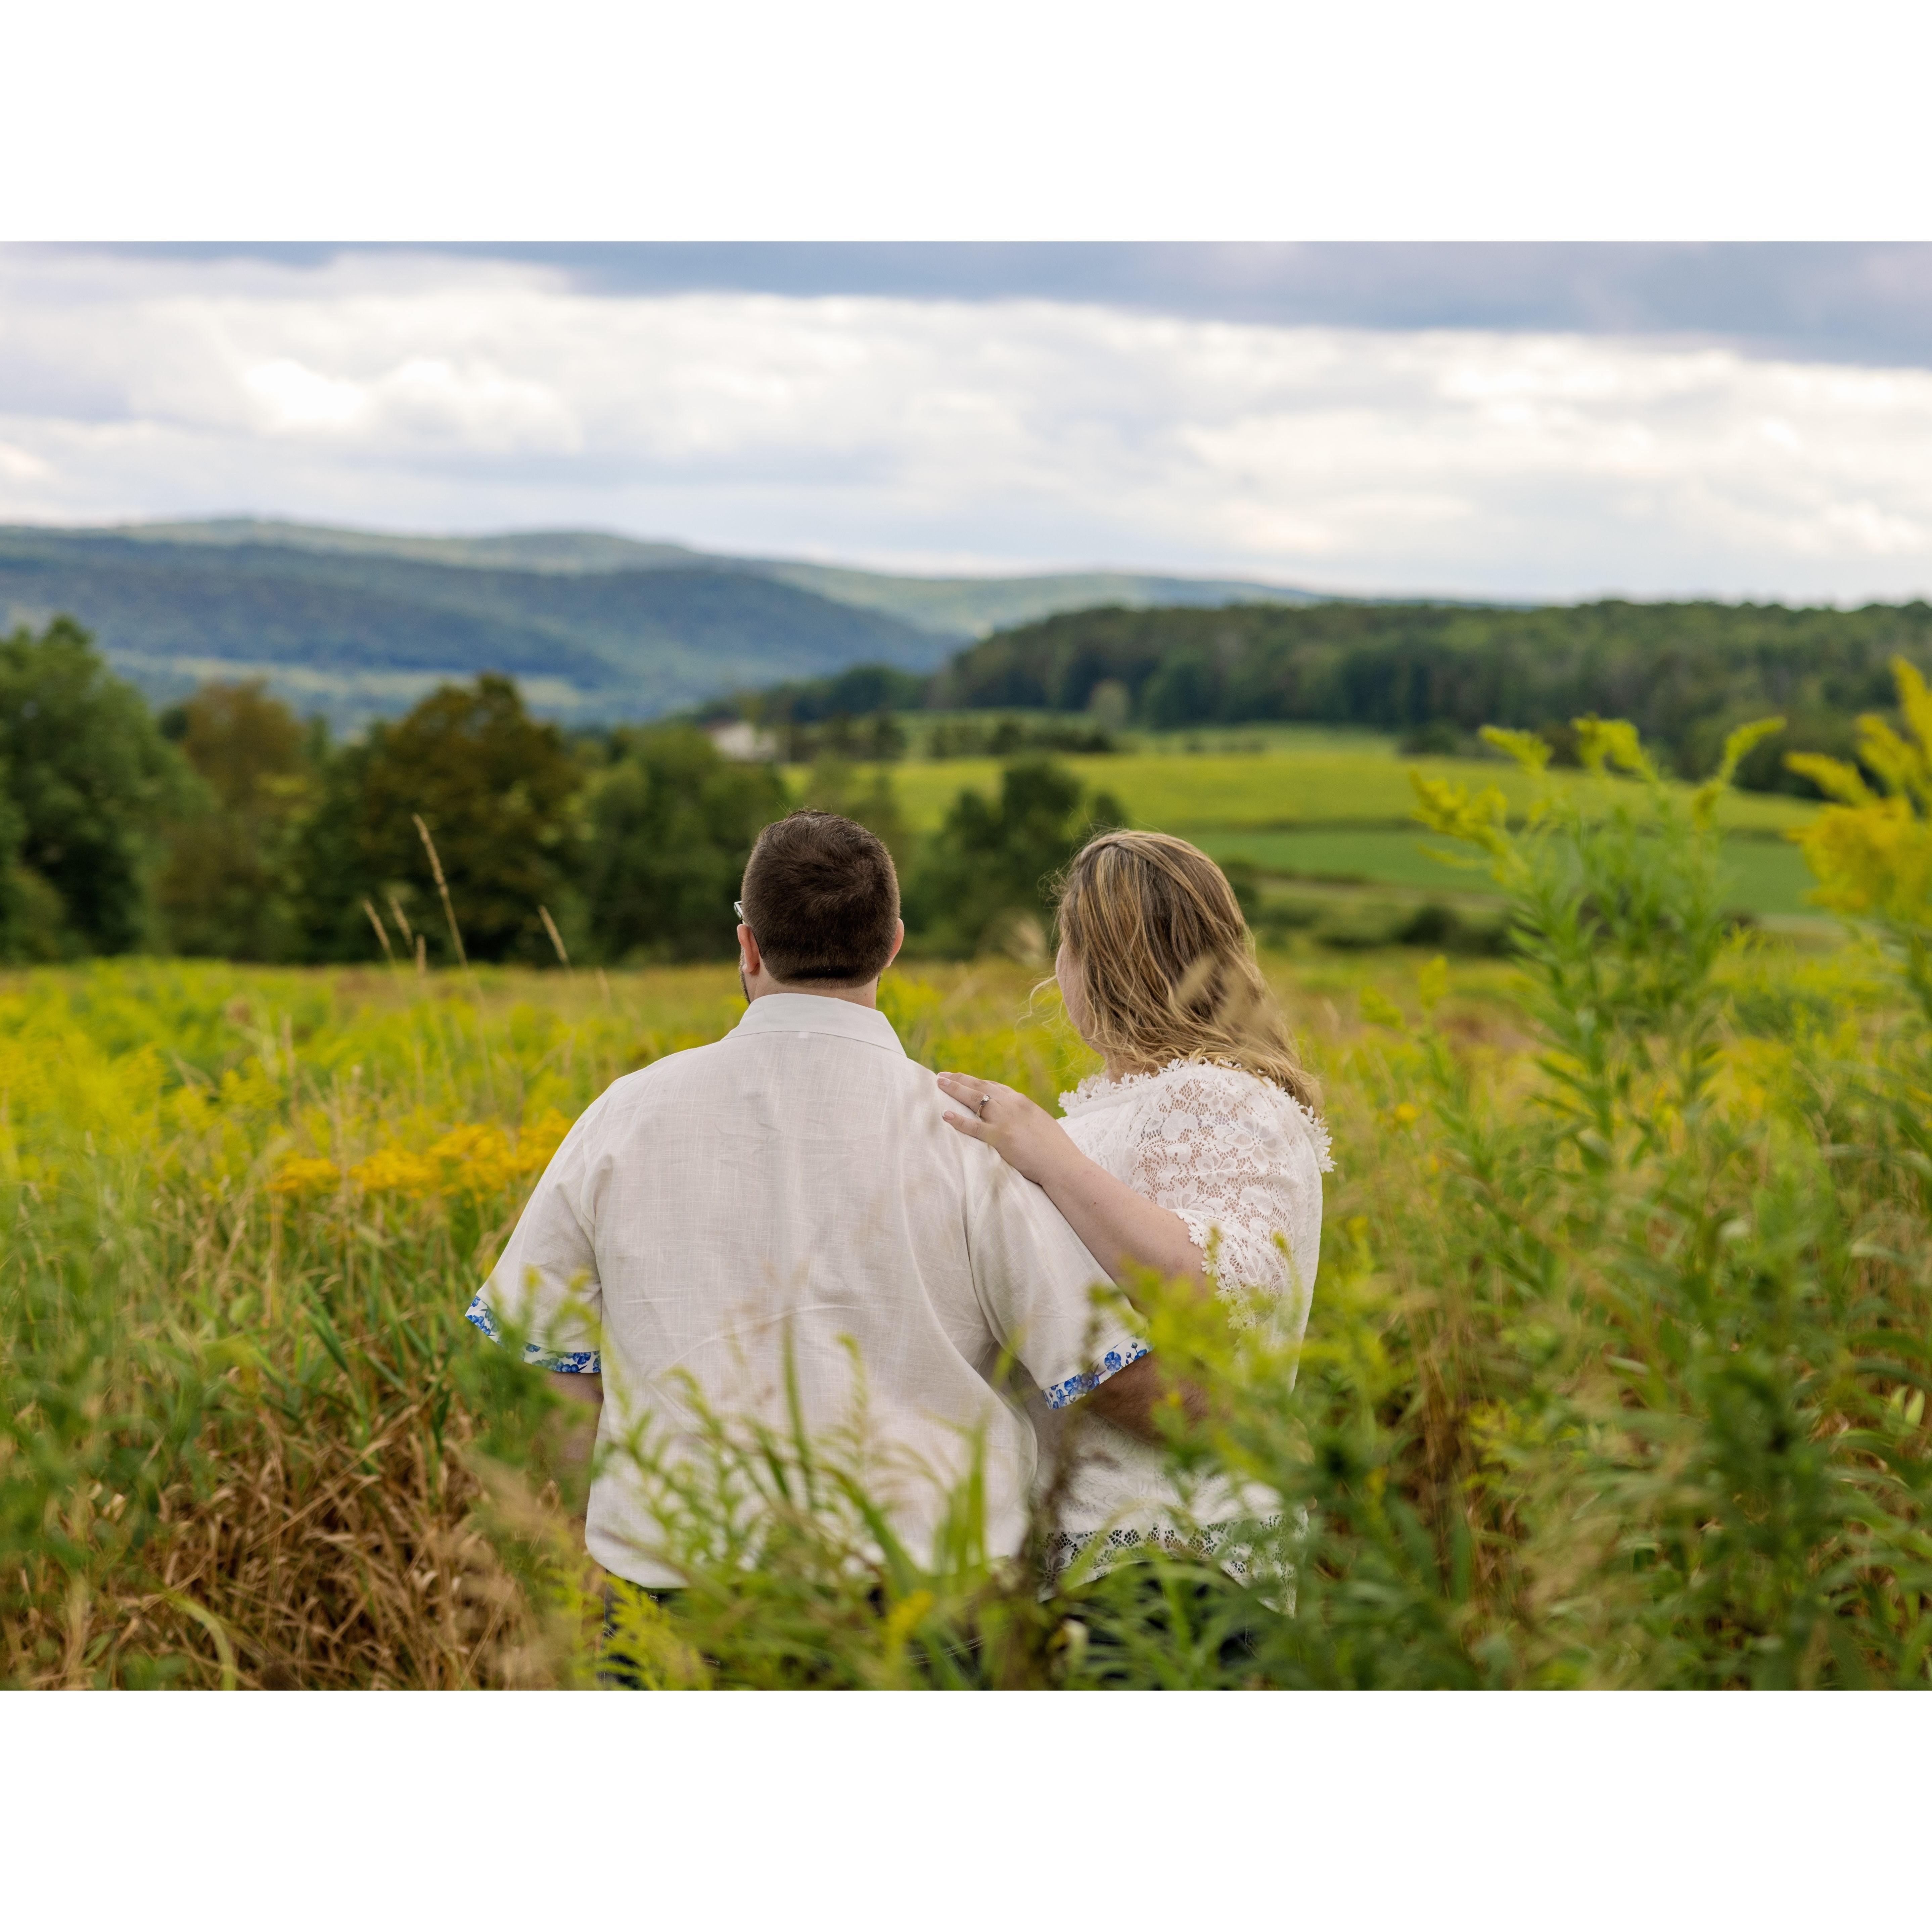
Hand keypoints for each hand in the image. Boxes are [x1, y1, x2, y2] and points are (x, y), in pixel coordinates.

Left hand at [936, 1072, 1075, 1186]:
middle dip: (960, 1079)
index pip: (994, 1086)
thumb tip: (1017, 1121)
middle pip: (981, 1086)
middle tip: (942, 1075)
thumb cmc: (1055, 1150)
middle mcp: (1013, 1105)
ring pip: (975, 1099)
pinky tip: (945, 1115)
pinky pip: (974, 1127)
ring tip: (939, 1083)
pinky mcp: (1000, 1138)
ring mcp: (1006, 1120)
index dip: (977, 1081)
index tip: (963, 1078)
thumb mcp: (1040, 1125)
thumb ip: (1025, 1118)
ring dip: (955, 1090)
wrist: (1063, 1165)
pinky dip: (958, 1120)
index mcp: (1023, 1102)